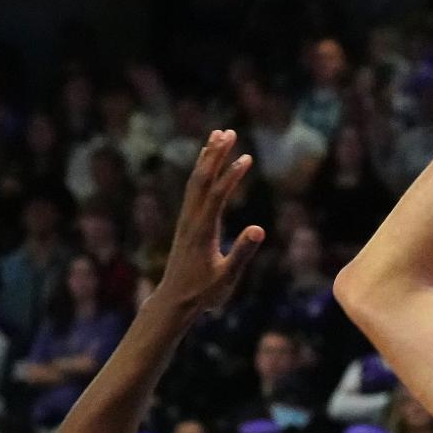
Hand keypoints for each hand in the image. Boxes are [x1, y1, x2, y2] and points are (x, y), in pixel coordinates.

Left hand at [154, 129, 263, 315]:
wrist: (174, 301)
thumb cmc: (203, 293)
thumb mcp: (227, 276)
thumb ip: (242, 252)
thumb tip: (259, 229)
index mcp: (203, 231)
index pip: (218, 195)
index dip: (232, 175)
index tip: (247, 158)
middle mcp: (192, 220)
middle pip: (202, 179)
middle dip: (216, 154)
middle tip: (229, 132)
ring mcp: (187, 220)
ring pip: (196, 181)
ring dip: (207, 158)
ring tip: (219, 136)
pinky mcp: (186, 224)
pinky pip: (194, 190)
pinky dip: (202, 172)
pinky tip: (207, 163)